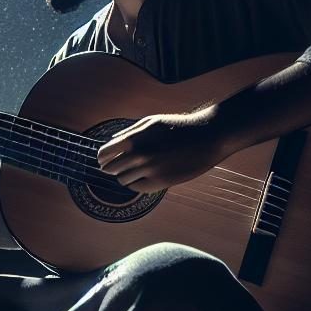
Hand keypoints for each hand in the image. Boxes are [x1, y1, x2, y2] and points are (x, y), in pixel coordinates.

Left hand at [96, 108, 230, 193]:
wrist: (207, 136)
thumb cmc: (177, 127)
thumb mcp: (150, 122)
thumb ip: (129, 133)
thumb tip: (111, 143)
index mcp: (134, 138)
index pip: (104, 154)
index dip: (102, 158)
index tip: (104, 160)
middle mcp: (140, 155)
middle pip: (111, 169)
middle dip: (112, 168)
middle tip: (117, 166)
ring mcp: (151, 170)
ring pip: (123, 180)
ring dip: (125, 176)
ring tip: (134, 170)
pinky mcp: (162, 182)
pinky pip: (138, 188)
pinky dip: (136, 184)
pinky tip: (143, 177)